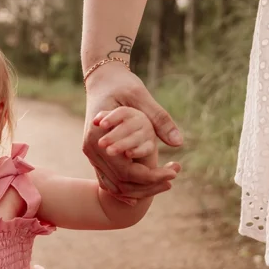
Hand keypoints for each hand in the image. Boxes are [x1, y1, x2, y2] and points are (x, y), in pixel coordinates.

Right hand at [83, 61, 181, 201]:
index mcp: (99, 137)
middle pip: (119, 182)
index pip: (126, 170)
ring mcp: (90, 152)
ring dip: (137, 189)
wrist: (102, 78)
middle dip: (147, 187)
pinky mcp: (93, 152)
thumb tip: (178, 142)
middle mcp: (91, 148)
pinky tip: (144, 188)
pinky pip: (107, 177)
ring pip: (113, 184)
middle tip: (172, 180)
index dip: (151, 177)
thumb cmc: (121, 84)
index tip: (173, 174)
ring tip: (163, 184)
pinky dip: (125, 186)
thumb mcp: (142, 96)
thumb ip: (159, 119)